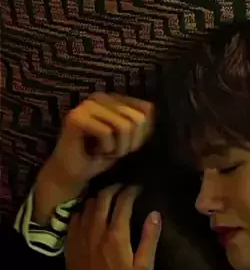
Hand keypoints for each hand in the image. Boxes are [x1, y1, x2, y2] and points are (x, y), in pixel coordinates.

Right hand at [33, 93, 153, 224]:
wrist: (75, 173)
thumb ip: (143, 125)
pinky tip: (96, 152)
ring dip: (119, 148)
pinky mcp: (76, 117)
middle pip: (138, 118)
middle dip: (131, 143)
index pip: (147, 109)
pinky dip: (106, 149)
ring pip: (124, 126)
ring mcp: (87, 105)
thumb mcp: (131, 139)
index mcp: (116, 98)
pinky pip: (106, 132)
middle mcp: (101, 96)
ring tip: (107, 151)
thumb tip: (155, 113)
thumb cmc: (103, 155)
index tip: (128, 145)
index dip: (143, 134)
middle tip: (116, 150)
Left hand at [65, 185, 161, 269]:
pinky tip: (88, 213)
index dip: (131, 191)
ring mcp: (80, 237)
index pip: (123, 202)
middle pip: (102, 198)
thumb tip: (154, 213)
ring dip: (98, 198)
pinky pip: (74, 219)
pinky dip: (83, 211)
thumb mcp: (144, 266)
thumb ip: (150, 238)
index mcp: (116, 234)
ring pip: (86, 206)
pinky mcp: (70, 245)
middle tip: (123, 187)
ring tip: (107, 198)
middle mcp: (96, 230)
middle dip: (114, 188)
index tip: (138, 187)